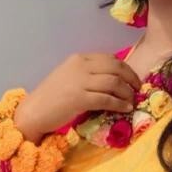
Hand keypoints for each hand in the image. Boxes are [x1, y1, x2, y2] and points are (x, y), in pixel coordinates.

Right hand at [14, 52, 141, 140]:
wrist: (34, 112)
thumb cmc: (50, 98)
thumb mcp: (69, 78)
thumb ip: (88, 75)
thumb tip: (113, 80)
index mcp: (78, 59)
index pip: (109, 59)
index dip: (125, 68)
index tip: (131, 78)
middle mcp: (80, 67)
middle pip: (115, 67)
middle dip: (131, 78)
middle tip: (137, 88)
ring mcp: (80, 82)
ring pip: (114, 82)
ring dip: (127, 92)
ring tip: (132, 100)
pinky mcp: (80, 98)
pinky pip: (107, 99)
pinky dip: (119, 104)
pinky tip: (125, 109)